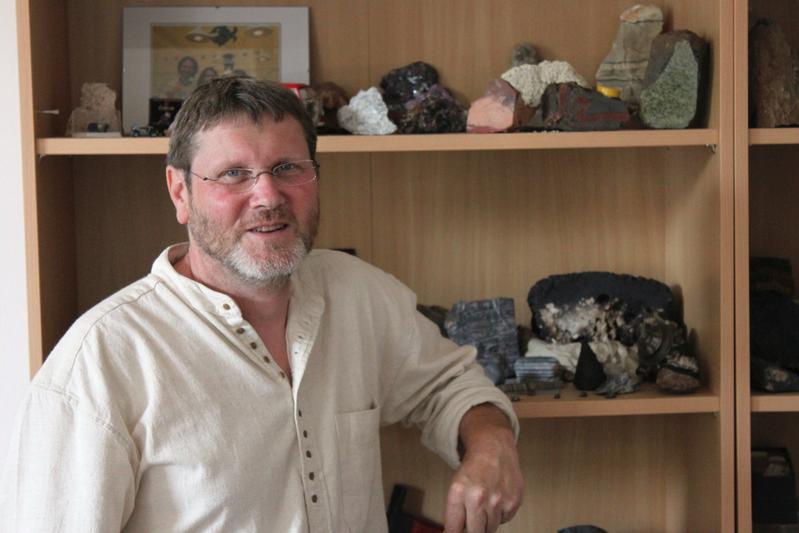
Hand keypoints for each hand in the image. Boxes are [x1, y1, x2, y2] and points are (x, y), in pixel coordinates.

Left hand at [443, 404, 522, 531]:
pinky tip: (497, 498)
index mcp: (459, 490)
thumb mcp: (456, 485)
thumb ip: (454, 511)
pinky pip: (504, 520)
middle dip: (472, 529)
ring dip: (487, 521)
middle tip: (472, 520)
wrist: (494, 446)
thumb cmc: (473, 467)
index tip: (454, 532)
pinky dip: (500, 514)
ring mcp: (498, 499)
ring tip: (485, 503)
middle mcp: (478, 495)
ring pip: (490, 528)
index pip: (453, 528)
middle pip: (475, 532)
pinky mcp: (514, 500)